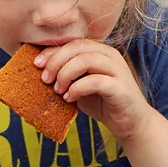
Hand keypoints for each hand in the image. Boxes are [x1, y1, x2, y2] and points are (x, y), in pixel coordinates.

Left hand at [33, 39, 152, 140]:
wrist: (131, 123)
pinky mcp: (121, 87)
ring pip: (85, 60)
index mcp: (100, 51)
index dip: (52, 51)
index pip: (72, 43)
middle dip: (56, 62)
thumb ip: (68, 74)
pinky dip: (77, 88)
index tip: (37, 64)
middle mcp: (110, 55)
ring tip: (57, 89)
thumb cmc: (103, 102)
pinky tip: (69, 98)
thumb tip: (41, 69)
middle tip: (44, 79)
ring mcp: (118, 70)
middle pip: (77, 48)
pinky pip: (95, 81)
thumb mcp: (81, 84)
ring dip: (65, 74)